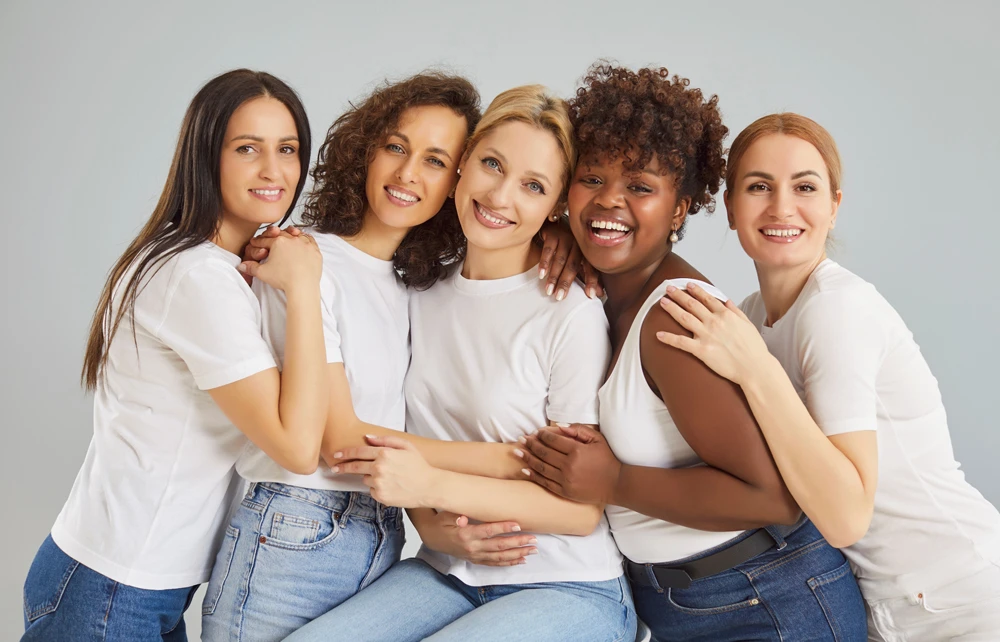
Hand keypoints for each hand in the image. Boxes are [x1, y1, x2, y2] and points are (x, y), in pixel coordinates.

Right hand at [238, 228, 319, 293]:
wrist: (303, 286)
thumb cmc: (284, 279)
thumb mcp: (263, 273)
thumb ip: (251, 267)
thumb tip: (241, 266)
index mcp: (278, 242)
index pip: (265, 240)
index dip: (258, 242)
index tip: (255, 242)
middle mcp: (292, 239)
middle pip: (280, 234)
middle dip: (273, 236)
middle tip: (270, 238)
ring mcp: (305, 243)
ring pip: (296, 234)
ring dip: (290, 234)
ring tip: (287, 236)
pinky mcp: (315, 250)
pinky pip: (310, 240)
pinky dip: (305, 239)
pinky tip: (302, 240)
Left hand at [330, 435, 439, 507]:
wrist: (430, 486)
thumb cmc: (419, 465)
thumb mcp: (406, 446)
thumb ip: (385, 439)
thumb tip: (367, 438)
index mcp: (384, 454)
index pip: (358, 452)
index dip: (345, 453)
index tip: (336, 454)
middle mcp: (379, 468)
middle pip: (354, 467)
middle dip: (342, 467)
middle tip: (335, 468)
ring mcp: (379, 484)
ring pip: (365, 479)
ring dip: (371, 477)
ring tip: (388, 477)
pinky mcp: (380, 496)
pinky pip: (372, 490)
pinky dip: (378, 488)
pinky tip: (391, 486)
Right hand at [415, 510, 537, 566]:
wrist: (432, 536)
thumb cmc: (442, 521)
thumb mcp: (447, 514)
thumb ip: (456, 515)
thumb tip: (463, 518)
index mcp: (466, 534)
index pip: (488, 531)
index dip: (504, 527)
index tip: (519, 524)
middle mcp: (472, 547)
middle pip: (498, 546)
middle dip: (518, 543)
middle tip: (533, 539)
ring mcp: (474, 555)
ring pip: (500, 557)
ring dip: (518, 554)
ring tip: (532, 550)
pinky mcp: (476, 560)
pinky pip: (495, 563)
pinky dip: (509, 562)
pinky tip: (521, 559)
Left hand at [517, 424, 620, 504]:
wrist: (616, 483)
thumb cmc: (606, 458)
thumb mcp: (597, 439)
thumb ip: (578, 430)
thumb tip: (558, 426)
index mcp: (577, 451)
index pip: (553, 440)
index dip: (542, 435)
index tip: (535, 432)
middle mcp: (569, 465)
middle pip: (544, 453)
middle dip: (530, 444)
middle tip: (521, 439)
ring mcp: (566, 480)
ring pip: (541, 467)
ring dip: (527, 458)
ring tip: (517, 451)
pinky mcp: (565, 492)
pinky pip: (545, 482)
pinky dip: (533, 475)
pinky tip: (524, 469)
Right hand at [538, 222, 602, 299]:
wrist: (556, 223)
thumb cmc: (569, 246)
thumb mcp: (579, 259)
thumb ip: (587, 275)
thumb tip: (599, 294)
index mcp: (587, 252)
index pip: (591, 268)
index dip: (592, 281)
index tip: (590, 295)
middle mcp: (579, 244)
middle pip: (573, 266)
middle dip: (566, 282)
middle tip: (559, 297)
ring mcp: (566, 237)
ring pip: (560, 259)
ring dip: (554, 276)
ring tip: (549, 290)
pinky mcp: (553, 234)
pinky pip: (548, 250)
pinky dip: (544, 263)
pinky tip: (541, 274)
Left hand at [655, 283, 770, 385]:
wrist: (754, 367)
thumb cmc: (753, 348)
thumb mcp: (748, 324)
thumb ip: (735, 311)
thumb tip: (726, 301)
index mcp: (725, 315)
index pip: (707, 298)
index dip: (696, 290)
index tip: (688, 285)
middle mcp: (714, 322)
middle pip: (692, 305)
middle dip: (679, 295)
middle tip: (668, 288)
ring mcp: (706, 335)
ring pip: (684, 318)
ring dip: (672, 308)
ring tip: (662, 302)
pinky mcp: (701, 350)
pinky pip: (681, 342)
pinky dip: (669, 338)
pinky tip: (658, 334)